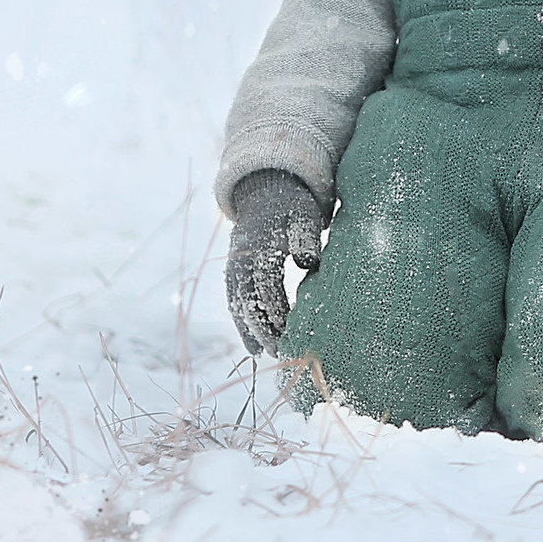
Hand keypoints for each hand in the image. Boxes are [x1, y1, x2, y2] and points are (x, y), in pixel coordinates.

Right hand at [225, 168, 323, 355]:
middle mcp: (241, 256)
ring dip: (248, 327)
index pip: (266, 285)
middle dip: (261, 327)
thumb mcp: (303, 214)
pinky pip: (234, 298)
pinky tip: (250, 340)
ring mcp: (234, 262)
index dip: (277, 311)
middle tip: (277, 352)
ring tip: (260, 353)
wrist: (267, 188)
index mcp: (259, 244)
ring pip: (236, 301)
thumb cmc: (292, 205)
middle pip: (247, 298)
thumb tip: (308, 262)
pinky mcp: (234, 268)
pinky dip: (240, 318)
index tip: (290, 333)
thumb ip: (306, 237)